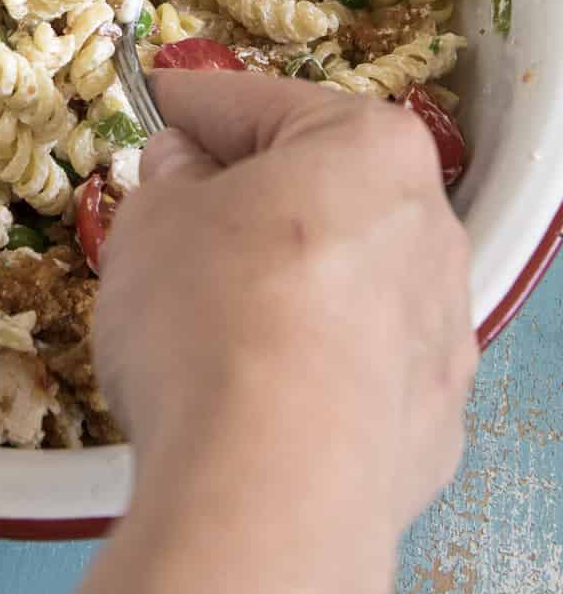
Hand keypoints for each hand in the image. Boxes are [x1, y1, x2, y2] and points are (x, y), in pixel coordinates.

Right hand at [80, 71, 476, 593]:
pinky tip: (249, 383)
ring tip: (201, 309)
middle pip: (316, 187)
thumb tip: (184, 169)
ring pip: (341, 275)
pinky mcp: (429, 420)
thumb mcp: (153, 219)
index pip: (257, 101)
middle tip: (170, 210)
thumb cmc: (209, 320)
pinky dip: (305, 356)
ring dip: (278, 277)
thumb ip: (171, 176)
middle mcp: (429, 231)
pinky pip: (353, 359)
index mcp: (370, 150)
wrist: (264, 492)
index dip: (189, 105)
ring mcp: (439, 333)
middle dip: (243, 194)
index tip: (156, 103)